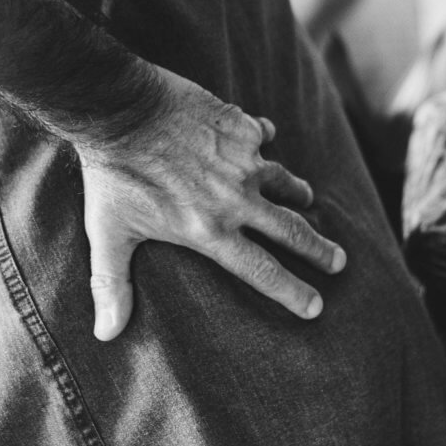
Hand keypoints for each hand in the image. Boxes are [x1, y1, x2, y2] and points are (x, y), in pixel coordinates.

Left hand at [79, 68, 346, 340]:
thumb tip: (106, 335)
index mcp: (210, 231)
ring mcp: (243, 161)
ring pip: (283, 181)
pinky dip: (264, 139)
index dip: (292, 292)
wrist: (121, 110)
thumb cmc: (112, 175)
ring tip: (306, 198)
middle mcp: (236, 200)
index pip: (262, 270)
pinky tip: (265, 137)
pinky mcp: (240, 126)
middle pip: (291, 231)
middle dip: (318, 250)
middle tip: (339, 262)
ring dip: (297, 193)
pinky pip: (262, 135)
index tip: (315, 306)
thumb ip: (111, 284)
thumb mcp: (109, 234)